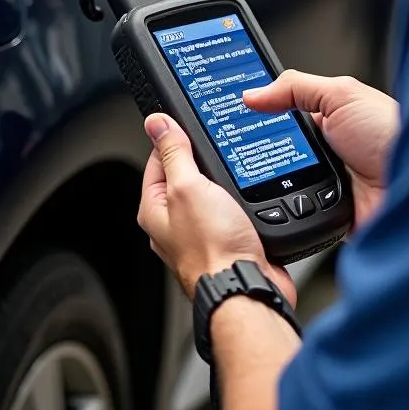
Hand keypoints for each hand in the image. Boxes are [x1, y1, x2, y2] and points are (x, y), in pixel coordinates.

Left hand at [137, 114, 295, 304]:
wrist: (246, 287)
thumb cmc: (213, 250)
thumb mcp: (188, 188)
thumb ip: (174, 153)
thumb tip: (157, 123)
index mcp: (155, 209)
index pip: (158, 159)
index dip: (174, 137)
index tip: (190, 122)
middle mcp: (175, 223)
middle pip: (186, 174)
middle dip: (204, 159)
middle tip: (221, 144)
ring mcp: (202, 232)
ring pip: (212, 192)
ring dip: (227, 180)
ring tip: (239, 167)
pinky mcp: (228, 239)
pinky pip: (233, 209)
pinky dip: (243, 198)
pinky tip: (253, 192)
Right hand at [244, 71, 398, 227]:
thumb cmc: (393, 133)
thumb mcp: (342, 95)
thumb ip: (296, 88)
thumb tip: (253, 92)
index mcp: (328, 122)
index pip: (281, 119)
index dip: (258, 120)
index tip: (229, 120)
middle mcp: (326, 155)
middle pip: (276, 156)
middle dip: (259, 157)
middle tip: (236, 154)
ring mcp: (327, 188)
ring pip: (281, 190)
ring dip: (273, 189)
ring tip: (255, 182)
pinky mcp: (329, 218)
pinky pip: (297, 218)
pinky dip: (289, 214)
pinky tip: (284, 206)